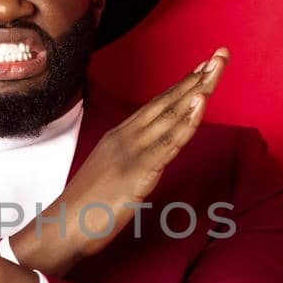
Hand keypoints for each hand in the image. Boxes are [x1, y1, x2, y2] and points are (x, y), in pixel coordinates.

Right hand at [10, 47, 228, 274]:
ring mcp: (132, 152)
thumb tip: (148, 164)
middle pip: (167, 102)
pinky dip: (187, 121)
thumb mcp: (111, 178)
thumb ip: (130, 164)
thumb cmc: (84, 210)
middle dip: (196, 77)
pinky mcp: (138, 171)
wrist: (62, 228)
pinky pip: (169, 142)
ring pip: (171, 115)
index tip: (202, 68)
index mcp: (120, 137)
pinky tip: (201, 102)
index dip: (182, 86)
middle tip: (220, 55)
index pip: (156, 105)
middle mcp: (126, 137)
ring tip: (217, 67)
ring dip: (197, 89)